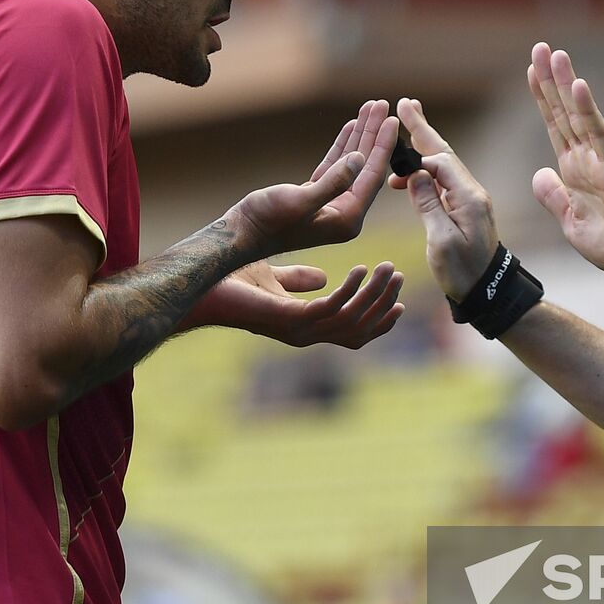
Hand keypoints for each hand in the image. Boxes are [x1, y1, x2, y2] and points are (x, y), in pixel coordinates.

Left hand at [187, 260, 404, 348]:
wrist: (203, 288)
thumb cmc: (232, 283)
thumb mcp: (274, 278)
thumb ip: (297, 279)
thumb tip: (322, 278)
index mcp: (306, 328)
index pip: (353, 334)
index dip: (379, 321)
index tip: (400, 302)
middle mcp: (306, 335)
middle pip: (359, 329)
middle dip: (382, 304)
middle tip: (396, 275)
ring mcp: (298, 331)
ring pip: (350, 320)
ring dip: (372, 295)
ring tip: (385, 268)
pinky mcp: (289, 320)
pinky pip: (330, 309)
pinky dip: (349, 291)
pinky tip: (358, 269)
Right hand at [231, 100, 398, 256]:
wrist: (241, 235)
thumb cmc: (267, 221)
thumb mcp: (300, 201)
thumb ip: (333, 182)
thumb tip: (359, 159)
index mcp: (348, 219)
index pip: (372, 176)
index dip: (382, 146)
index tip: (392, 120)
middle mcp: (344, 213)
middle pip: (366, 166)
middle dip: (374, 135)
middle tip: (383, 105)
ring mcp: (331, 205)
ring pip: (352, 163)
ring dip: (360, 135)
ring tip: (370, 108)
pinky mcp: (315, 196)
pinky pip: (335, 166)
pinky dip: (343, 146)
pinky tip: (351, 126)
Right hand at [388, 97, 498, 299]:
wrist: (487, 292)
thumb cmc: (464, 272)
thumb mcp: (442, 241)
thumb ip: (429, 205)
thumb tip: (415, 175)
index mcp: (469, 198)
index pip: (441, 163)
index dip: (416, 158)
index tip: (393, 160)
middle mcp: (472, 193)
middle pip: (444, 153)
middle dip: (423, 129)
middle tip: (406, 103)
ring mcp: (470, 200)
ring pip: (444, 164)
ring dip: (424, 145)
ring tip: (407, 124)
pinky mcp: (465, 209)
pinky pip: (444, 179)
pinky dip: (426, 169)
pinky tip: (411, 173)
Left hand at [528, 42, 603, 272]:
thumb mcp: (569, 222)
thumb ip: (553, 197)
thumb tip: (539, 172)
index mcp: (572, 169)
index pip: (554, 125)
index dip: (542, 98)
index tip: (531, 70)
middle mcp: (585, 157)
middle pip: (563, 111)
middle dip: (550, 80)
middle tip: (540, 47)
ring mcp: (599, 158)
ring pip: (578, 113)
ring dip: (566, 83)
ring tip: (555, 54)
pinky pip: (597, 132)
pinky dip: (586, 108)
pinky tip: (578, 85)